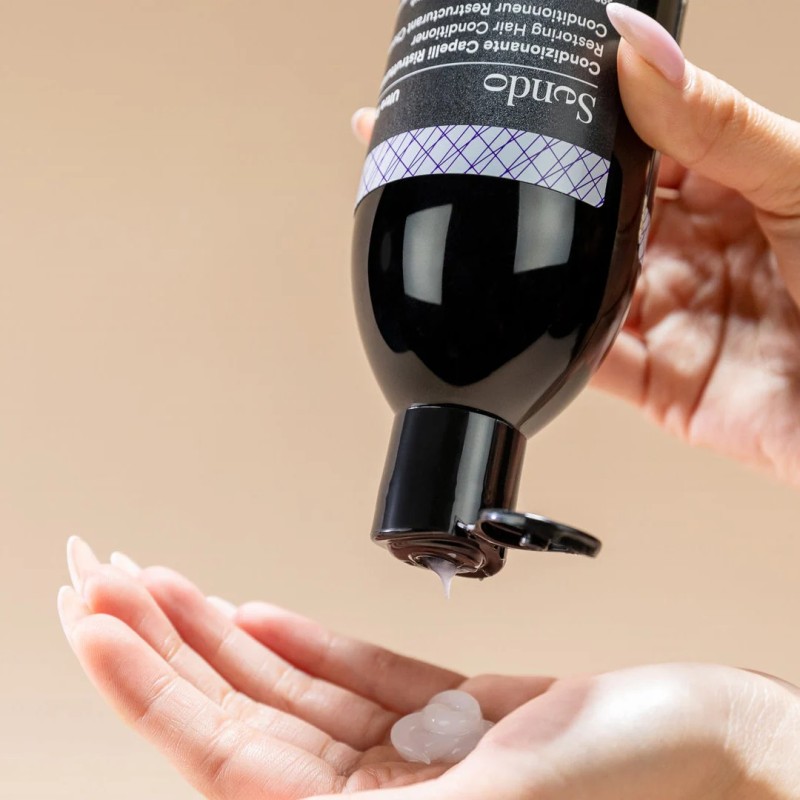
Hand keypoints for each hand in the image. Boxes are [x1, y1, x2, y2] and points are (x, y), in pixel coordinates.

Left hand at [59, 538, 799, 798]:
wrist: (727, 745)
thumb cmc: (646, 782)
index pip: (224, 758)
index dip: (152, 684)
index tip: (98, 620)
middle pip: (241, 715)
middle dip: (165, 642)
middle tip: (102, 580)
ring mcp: (416, 763)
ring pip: (290, 691)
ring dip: (222, 632)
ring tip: (161, 583)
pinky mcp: (452, 723)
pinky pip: (356, 681)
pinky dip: (303, 643)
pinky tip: (256, 615)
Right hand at [352, 7, 799, 487]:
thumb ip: (715, 122)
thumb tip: (639, 50)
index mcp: (728, 184)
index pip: (633, 141)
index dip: (576, 120)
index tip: (524, 96)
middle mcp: (692, 248)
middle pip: (594, 214)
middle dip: (537, 192)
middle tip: (477, 163)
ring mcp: (671, 314)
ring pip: (579, 286)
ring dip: (532, 268)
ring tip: (478, 236)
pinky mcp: (659, 381)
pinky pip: (587, 361)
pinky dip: (547, 346)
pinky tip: (511, 319)